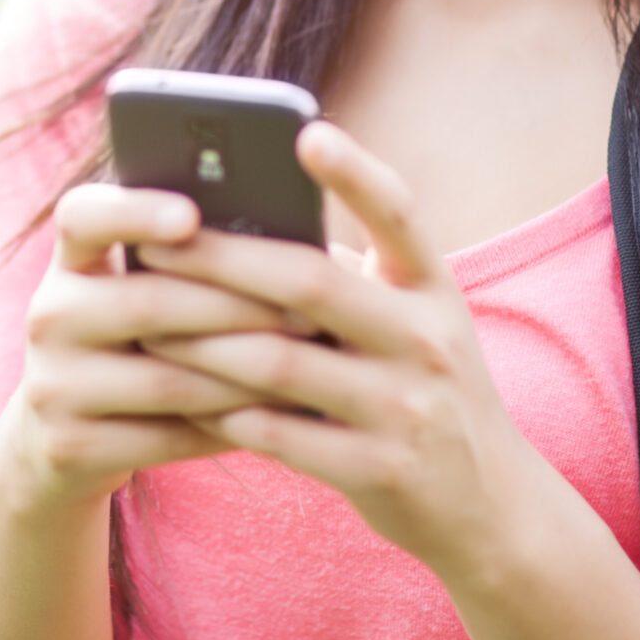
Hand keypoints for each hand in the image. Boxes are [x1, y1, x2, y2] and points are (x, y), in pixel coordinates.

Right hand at [0, 181, 296, 514]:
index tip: (191, 216)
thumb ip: (188, 261)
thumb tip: (289, 241)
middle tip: (310, 311)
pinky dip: (228, 427)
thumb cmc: (134, 343)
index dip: (133, 211)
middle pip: (148, 303)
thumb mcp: (137, 292)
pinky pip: (166, 437)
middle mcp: (49, 315)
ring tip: (307, 367)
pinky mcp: (68, 445)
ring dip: (246, 376)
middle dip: (240, 308)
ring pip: (167, 379)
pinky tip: (276, 418)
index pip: (82, 216)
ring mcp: (52, 384)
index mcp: (70, 261)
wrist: (62, 438)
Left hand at [133, 121, 537, 576]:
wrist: (492, 506)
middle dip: (222, 260)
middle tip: (151, 244)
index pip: (399, 214)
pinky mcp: (381, 470)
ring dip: (202, 346)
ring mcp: (407, 407)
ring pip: (280, 364)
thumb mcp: (413, 325)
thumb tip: (245, 227)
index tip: (306, 132)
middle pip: (311, 283)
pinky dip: (225, 417)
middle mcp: (427, 340)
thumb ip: (350, 279)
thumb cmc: (425, 390)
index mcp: (433, 289)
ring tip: (147, 330)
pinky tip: (182, 402)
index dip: (355, 172)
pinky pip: (282, 437)